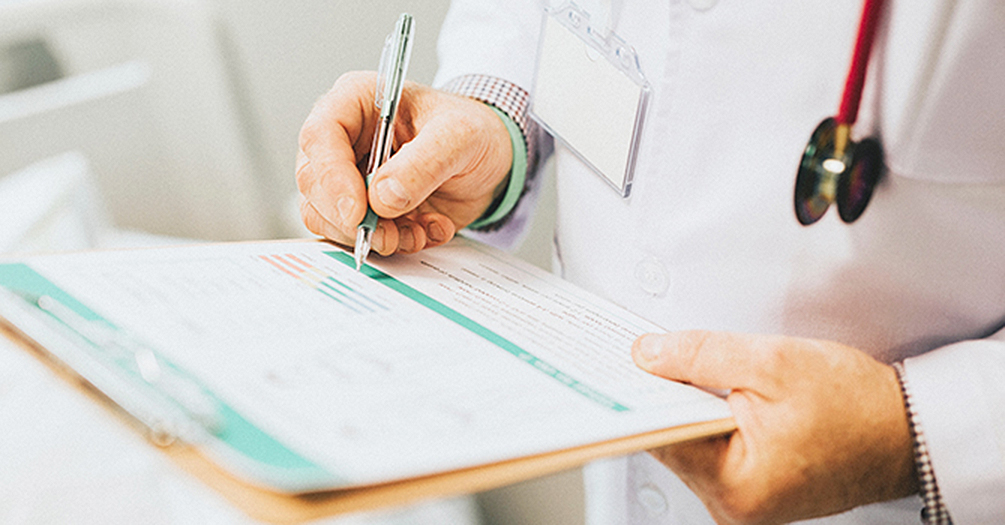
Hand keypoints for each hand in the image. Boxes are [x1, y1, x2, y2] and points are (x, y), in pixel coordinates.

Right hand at [296, 71, 512, 254]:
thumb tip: (382, 198)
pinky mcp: (364, 210)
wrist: (492, 160)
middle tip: (388, 235)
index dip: (331, 178)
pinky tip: (424, 230)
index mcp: (357, 102)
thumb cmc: (473, 131)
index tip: (357, 212)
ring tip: (417, 230)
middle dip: (351, 219)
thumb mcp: (460, 137)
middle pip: (314, 183)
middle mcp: (344, 140)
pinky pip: (356, 237)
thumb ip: (423, 164)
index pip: (320, 136)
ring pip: (328, 217)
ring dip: (373, 236)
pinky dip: (392, 243)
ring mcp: (349, 177)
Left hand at [632, 331, 917, 524]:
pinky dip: (708, 418)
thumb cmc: (858, 405)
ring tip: (683, 369)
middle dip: (664, 396)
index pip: (660, 435)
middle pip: (672, 440)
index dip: (640, 394)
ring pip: (690, 442)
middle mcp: (734, 505)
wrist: (908, 430)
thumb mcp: (772, 362)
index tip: (619, 365)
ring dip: (687, 405)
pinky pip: (712, 448)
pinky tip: (711, 392)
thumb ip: (701, 355)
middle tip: (647, 355)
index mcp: (735, 485)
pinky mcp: (752, 488)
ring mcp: (743, 500)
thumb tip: (647, 354)